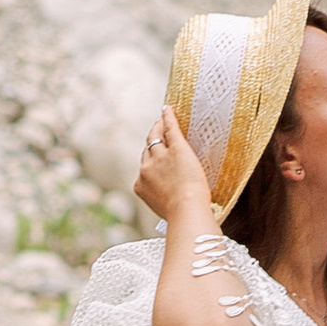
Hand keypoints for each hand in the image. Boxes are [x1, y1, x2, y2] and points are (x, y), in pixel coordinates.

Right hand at [133, 107, 207, 222]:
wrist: (186, 210)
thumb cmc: (181, 216)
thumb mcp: (165, 211)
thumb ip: (163, 202)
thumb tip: (170, 209)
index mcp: (141, 186)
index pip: (144, 169)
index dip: (150, 162)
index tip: (154, 158)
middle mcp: (146, 169)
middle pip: (148, 150)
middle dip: (152, 141)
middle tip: (156, 131)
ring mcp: (160, 157)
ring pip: (156, 137)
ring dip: (158, 127)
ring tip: (161, 120)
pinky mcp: (177, 148)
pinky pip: (170, 128)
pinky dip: (168, 118)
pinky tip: (168, 109)